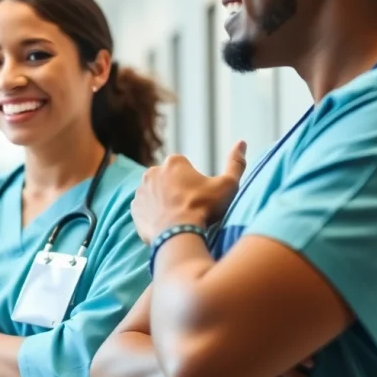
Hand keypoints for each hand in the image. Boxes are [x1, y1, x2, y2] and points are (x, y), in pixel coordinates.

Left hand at [131, 141, 247, 242]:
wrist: (178, 235)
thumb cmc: (203, 208)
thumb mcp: (227, 185)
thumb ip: (236, 163)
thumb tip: (242, 142)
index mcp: (173, 162)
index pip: (184, 167)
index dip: (194, 182)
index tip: (199, 196)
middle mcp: (152, 172)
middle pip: (168, 179)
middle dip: (177, 190)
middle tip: (189, 207)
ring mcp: (141, 190)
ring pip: (156, 193)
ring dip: (164, 201)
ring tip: (178, 217)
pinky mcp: (134, 208)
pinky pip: (145, 208)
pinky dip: (154, 214)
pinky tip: (166, 224)